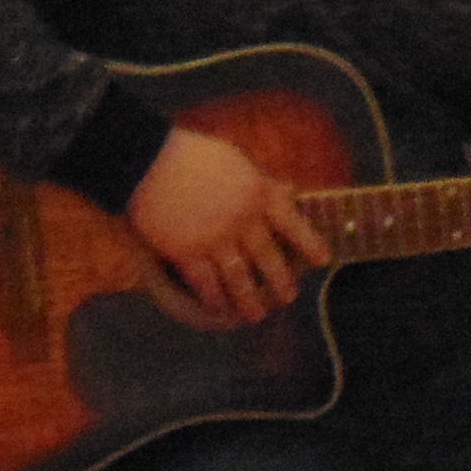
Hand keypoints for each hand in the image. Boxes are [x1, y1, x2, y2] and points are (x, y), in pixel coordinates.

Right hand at [126, 125, 330, 324]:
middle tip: (288, 296)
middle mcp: (243, 221)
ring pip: (240, 280)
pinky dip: (215, 299)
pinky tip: (220, 308)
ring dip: (250, 301)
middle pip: (270, 260)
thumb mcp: (237, 162)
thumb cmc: (192, 155)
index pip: (293, 223)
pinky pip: (207, 285)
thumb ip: (262, 183)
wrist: (147, 160)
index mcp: (258, 194)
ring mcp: (215, 239)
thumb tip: (289, 192)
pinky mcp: (187, 253)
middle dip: (281, 283)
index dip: (310, 243)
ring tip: (257, 314)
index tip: (323, 260)